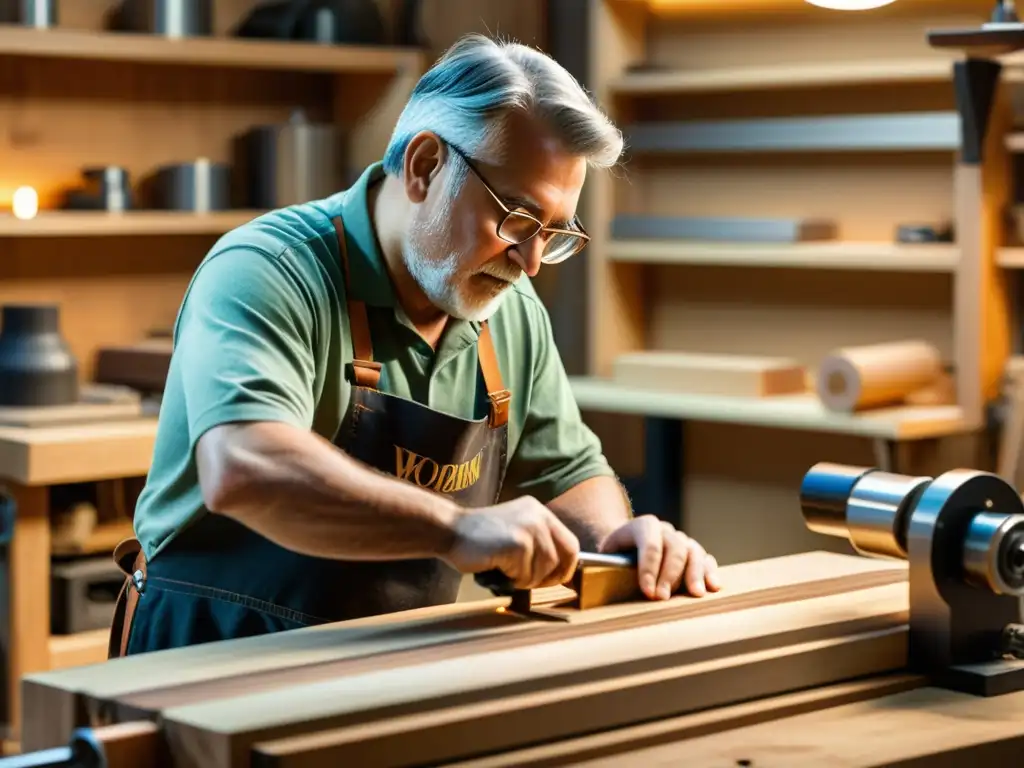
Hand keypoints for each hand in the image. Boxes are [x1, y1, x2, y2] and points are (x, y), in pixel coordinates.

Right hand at [444, 496, 580, 589]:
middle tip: (528, 582)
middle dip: (547, 577)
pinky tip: (498, 569)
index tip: (555, 579)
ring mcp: (529, 529)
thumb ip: (537, 543)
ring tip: (507, 572)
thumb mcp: (515, 529)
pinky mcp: (517, 544)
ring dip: (526, 579)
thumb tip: (559, 572)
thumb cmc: (480, 538)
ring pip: (544, 569)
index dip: (566, 567)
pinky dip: (513, 579)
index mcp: (539, 511)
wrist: (451, 531)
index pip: (570, 544)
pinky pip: (526, 574)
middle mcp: (538, 516)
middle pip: (560, 558)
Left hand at [599, 515, 719, 599]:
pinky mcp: (693, 553)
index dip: (649, 568)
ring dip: (695, 574)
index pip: (649, 544)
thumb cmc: (613, 558)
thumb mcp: (603, 557)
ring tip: (696, 594)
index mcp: (642, 526)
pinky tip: (713, 586)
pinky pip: (705, 559)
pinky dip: (710, 572)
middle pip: (674, 548)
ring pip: (693, 552)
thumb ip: (601, 566)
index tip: (647, 592)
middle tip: (663, 598)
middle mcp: (665, 530)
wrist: (626, 547)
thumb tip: (596, 577)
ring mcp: (681, 540)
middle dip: (670, 575)